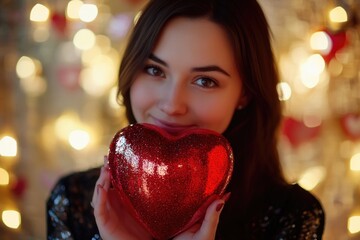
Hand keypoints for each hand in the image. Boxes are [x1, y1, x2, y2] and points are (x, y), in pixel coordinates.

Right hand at [91, 158, 151, 239]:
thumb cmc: (146, 230)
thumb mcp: (149, 208)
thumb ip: (154, 195)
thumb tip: (169, 180)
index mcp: (119, 201)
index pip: (112, 182)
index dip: (111, 169)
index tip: (114, 155)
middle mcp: (110, 206)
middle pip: (103, 185)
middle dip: (104, 172)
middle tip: (107, 158)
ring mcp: (105, 215)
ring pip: (98, 195)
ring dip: (101, 182)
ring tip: (105, 170)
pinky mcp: (104, 225)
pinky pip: (98, 210)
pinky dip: (99, 199)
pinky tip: (102, 188)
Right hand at [92, 157, 228, 239]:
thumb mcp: (200, 232)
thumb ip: (211, 214)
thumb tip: (225, 195)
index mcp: (148, 210)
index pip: (137, 188)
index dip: (133, 171)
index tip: (136, 153)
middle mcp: (131, 213)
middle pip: (117, 188)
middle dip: (112, 169)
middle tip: (114, 152)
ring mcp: (118, 220)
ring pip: (105, 195)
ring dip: (103, 177)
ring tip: (107, 161)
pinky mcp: (109, 229)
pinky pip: (99, 209)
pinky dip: (98, 195)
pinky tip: (104, 182)